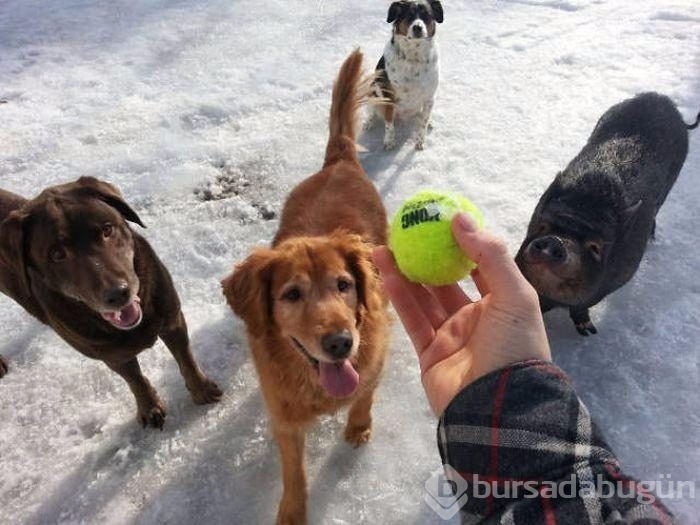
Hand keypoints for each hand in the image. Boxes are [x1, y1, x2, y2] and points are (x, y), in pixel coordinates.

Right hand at [373, 213, 550, 414]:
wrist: (498, 407)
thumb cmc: (514, 346)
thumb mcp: (514, 295)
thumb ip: (490, 255)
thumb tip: (460, 217)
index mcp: (501, 305)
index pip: (480, 268)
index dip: (461, 244)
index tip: (440, 221)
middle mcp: (475, 319)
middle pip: (445, 281)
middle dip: (426, 257)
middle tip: (405, 234)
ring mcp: (451, 337)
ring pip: (423, 299)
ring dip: (404, 273)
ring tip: (383, 247)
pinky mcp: (429, 354)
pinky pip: (412, 320)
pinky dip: (399, 297)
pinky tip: (387, 273)